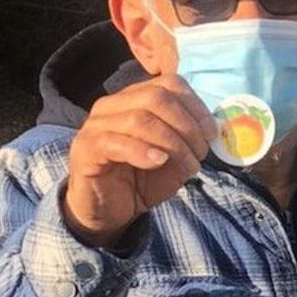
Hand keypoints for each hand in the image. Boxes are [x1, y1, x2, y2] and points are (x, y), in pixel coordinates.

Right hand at [64, 75, 216, 248]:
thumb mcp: (175, 159)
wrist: (107, 212)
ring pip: (140, 119)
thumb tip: (211, 131)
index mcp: (134, 99)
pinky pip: (116, 143)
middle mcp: (112, 105)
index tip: (211, 133)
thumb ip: (189, 140)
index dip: (196, 106)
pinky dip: (143, 152)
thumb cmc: (141, 181)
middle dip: (187, 125)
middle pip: (156, 97)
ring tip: (187, 165)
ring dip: (172, 143)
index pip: (170, 84)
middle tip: (200, 153)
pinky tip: (158, 162)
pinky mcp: (85, 149)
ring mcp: (95, 125)